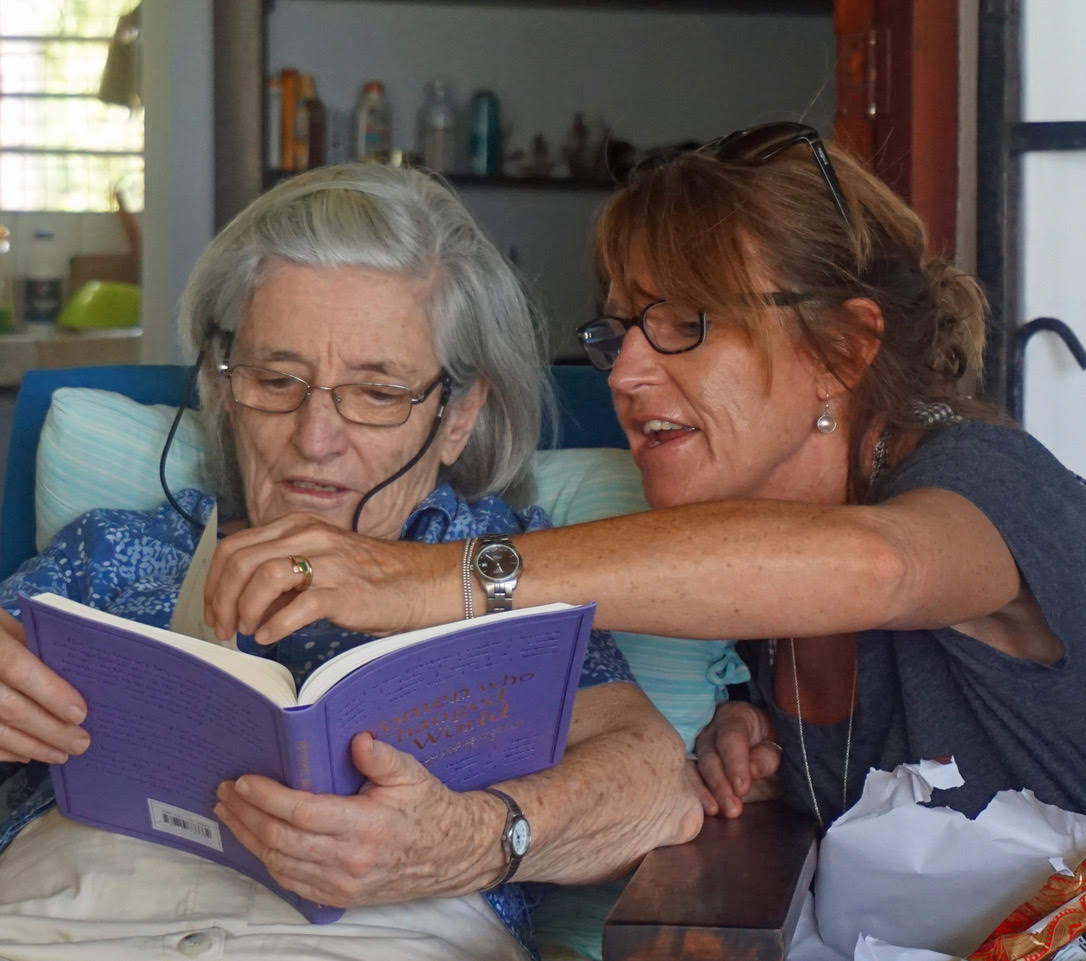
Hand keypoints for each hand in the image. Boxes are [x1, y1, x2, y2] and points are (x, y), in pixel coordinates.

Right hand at [0, 608, 89, 763]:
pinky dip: (4, 751)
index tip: (80, 714)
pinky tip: (27, 755)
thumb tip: (67, 672)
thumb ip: (30, 644)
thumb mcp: (2, 623)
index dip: (50, 693)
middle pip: (9, 708)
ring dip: (30, 746)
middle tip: (81, 743)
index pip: (18, 669)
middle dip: (49, 730)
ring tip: (60, 755)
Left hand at [203, 513, 448, 644]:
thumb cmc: (366, 577)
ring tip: (248, 631)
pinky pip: (297, 607)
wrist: (418, 582)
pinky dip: (275, 625)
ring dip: (245, 610)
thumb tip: (241, 605)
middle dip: (221, 599)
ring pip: (263, 578)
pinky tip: (270, 637)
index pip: (235, 546)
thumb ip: (280, 574)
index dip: (214, 582)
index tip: (213, 609)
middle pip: (241, 561)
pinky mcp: (343, 591)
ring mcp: (327, 562)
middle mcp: (309, 537)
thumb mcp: (318, 561)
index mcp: (298, 526)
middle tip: (223, 628)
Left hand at [213, 732, 502, 907]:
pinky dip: (268, 861)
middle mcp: (349, 860)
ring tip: (230, 814)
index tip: (243, 780)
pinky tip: (256, 841)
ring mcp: (342, 884)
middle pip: (281, 840)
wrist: (452, 854)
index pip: (302, 812)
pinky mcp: (340, 897)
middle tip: (226, 792)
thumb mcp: (411, 773)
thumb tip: (357, 738)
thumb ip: (381, 757)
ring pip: (280, 864)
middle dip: (246, 815)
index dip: (267, 797)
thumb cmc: (429, 808)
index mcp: (365, 825)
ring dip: (248, 838)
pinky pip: (292, 881)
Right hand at [693, 701, 780, 817]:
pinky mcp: (694, 761)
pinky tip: (706, 808)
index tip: (742, 789)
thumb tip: (751, 772)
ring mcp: (699, 745)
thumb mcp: (775, 744)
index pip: (731, 738)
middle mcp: (711, 729)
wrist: (756, 734)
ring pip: (695, 767)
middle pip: (710, 756)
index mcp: (734, 717)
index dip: (735, 764)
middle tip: (732, 809)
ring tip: (715, 810)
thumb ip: (765, 757)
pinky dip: (697, 793)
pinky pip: (690, 776)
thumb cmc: (767, 738)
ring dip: (704, 791)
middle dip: (720, 784)